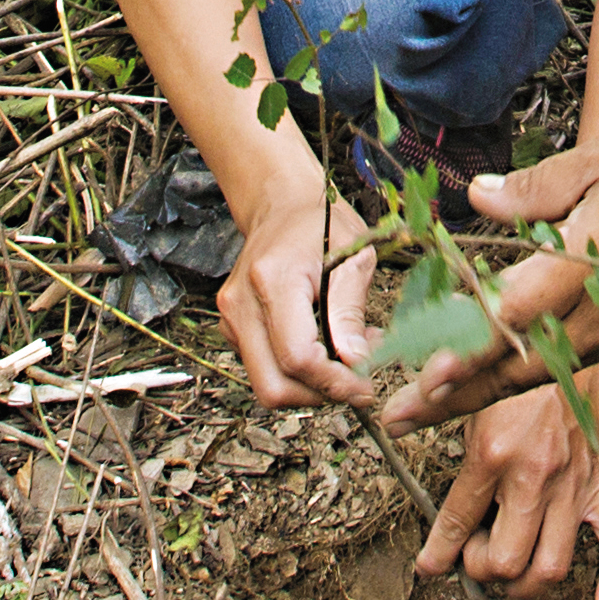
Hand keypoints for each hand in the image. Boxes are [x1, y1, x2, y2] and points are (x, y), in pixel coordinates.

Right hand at [217, 165, 380, 410]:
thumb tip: (356, 361)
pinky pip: (264, 369)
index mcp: (272, 280)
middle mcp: (241, 304)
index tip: (366, 387)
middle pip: (273, 385)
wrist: (280, 204)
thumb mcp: (353, 257)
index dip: (334, 382)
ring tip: (347, 357)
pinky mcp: (233, 328)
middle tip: (358, 382)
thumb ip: (350, 311)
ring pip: (267, 384)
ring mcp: (231, 318)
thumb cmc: (321, 223)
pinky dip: (297, 373)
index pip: (297, 357)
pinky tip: (325, 347)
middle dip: (320, 395)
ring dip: (310, 386)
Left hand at [383, 128, 598, 432]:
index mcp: (592, 258)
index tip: (424, 375)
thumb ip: (537, 188)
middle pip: (519, 364)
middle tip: (397, 416)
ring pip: (545, 372)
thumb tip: (475, 199)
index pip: (518, 315)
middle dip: (455, 394)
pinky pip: (578, 361)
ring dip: (486, 388)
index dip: (468, 348)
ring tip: (431, 404)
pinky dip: (535, 371)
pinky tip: (500, 371)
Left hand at [420, 363, 598, 599]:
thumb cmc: (516, 363)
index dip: (437, 555)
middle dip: (483, 569)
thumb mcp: (468, 389)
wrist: (572, 340)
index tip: (430, 567)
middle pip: (506, 561)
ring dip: (526, 582)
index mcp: (493, 453)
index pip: (456, 523)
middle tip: (474, 553)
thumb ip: (428, 410)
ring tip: (510, 568)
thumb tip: (388, 420)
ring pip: (552, 566)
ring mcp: (573, 485)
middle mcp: (535, 476)